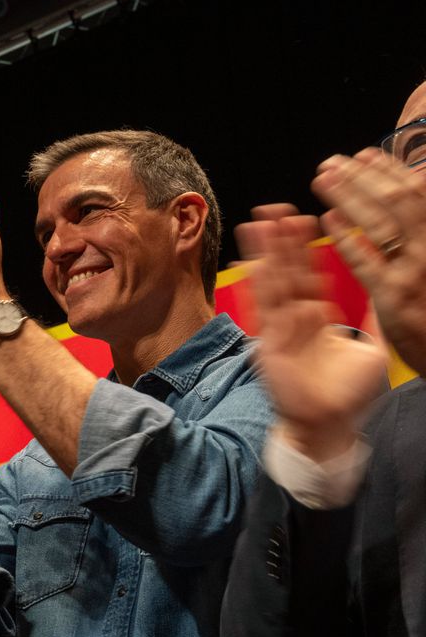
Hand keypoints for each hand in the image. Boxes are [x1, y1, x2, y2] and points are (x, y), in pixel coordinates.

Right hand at [236, 212, 385, 459]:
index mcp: (317, 318)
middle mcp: (296, 320)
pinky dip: (255, 288)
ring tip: (259, 223)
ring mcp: (280, 331)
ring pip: (273, 285)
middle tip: (277, 209)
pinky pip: (263, 311)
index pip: (311, 275)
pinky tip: (249, 264)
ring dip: (266, 254)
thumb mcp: (371, 349)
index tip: (305, 219)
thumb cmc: (349, 395)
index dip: (306, 249)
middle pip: (288, 273)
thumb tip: (386, 290)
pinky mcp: (270, 345)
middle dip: (282, 241)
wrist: (330, 427)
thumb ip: (371, 319)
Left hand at [313, 149, 425, 374]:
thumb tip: (415, 186)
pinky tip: (326, 220)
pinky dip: (346, 237)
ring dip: (349, 196)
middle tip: (331, 162)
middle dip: (362, 177)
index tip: (364, 154)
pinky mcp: (394, 297)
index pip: (418, 191)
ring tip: (322, 179)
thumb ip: (421, 229)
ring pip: (380, 223)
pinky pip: (365, 262)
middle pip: (397, 200)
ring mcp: (416, 271)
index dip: (390, 170)